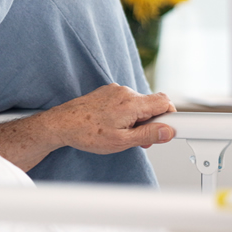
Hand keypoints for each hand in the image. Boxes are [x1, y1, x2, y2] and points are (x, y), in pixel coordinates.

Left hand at [42, 84, 176, 153]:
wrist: (60, 124)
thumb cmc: (86, 133)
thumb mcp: (122, 141)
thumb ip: (148, 135)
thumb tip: (168, 131)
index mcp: (131, 103)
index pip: (165, 101)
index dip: (170, 116)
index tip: (168, 129)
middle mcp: (124, 92)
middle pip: (152, 104)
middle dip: (151, 122)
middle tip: (139, 139)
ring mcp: (114, 90)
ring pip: (138, 104)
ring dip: (137, 120)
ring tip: (122, 134)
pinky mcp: (106, 92)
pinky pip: (125, 102)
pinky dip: (126, 114)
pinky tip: (113, 126)